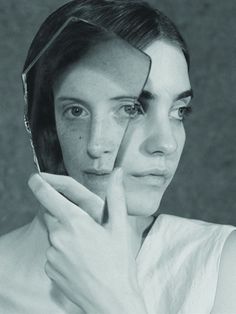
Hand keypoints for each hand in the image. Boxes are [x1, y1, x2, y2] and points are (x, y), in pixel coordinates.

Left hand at [28, 169, 146, 313]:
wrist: (111, 301)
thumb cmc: (118, 263)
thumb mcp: (120, 227)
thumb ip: (116, 196)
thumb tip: (118, 172)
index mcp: (74, 222)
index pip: (47, 195)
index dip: (39, 183)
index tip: (35, 177)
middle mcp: (58, 236)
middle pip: (53, 215)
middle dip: (65, 214)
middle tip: (86, 227)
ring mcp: (52, 254)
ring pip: (55, 234)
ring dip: (66, 234)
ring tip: (88, 248)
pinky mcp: (49, 269)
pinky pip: (53, 252)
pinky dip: (63, 251)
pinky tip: (80, 260)